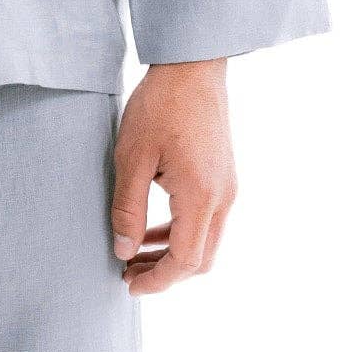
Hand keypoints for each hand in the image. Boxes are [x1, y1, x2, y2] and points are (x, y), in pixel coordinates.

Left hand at [110, 59, 235, 294]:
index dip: (158, 281)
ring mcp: (228, 187)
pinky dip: (181, 233)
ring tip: (133, 253)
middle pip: (201, 259)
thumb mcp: (131, 159)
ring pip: (206, 242)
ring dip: (172, 254)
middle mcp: (223, 197)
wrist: (193, 66)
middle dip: (165, 273)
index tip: (128, 285)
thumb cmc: (159, 106)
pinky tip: (151, 228)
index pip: (185, 260)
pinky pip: (208, 220)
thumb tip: (123, 252)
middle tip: (127, 272)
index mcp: (201, 196)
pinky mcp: (224, 177)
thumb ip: (127, 210)